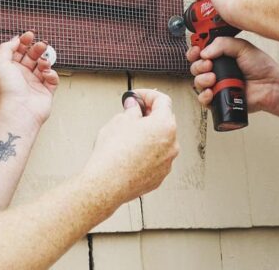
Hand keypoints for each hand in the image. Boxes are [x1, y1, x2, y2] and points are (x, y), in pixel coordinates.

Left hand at [0, 31, 59, 127]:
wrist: (19, 111)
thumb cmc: (7, 90)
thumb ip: (6, 48)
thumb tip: (15, 39)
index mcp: (10, 69)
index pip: (18, 51)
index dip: (24, 42)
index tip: (30, 35)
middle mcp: (22, 75)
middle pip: (32, 56)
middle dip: (37, 48)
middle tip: (42, 45)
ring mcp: (34, 83)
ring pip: (43, 65)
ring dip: (45, 60)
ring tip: (43, 62)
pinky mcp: (46, 91)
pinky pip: (52, 78)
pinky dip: (51, 73)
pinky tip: (46, 74)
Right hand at [82, 89, 178, 204]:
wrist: (106, 184)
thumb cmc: (113, 154)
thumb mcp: (119, 121)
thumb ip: (131, 110)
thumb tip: (134, 107)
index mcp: (165, 125)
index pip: (162, 100)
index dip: (147, 94)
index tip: (136, 96)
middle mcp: (172, 144)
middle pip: (165, 121)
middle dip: (150, 114)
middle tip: (133, 112)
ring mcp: (167, 162)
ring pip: (161, 141)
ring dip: (149, 135)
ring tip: (128, 136)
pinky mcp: (159, 176)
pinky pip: (156, 158)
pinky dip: (147, 152)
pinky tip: (130, 153)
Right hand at [187, 37, 278, 115]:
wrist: (271, 85)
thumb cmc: (261, 66)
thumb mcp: (242, 47)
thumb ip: (222, 44)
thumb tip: (204, 52)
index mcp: (221, 56)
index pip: (200, 53)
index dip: (194, 52)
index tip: (196, 51)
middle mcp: (217, 70)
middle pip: (195, 67)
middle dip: (198, 65)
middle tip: (209, 65)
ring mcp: (217, 85)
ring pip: (197, 83)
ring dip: (201, 79)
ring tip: (213, 78)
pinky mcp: (219, 99)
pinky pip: (203, 99)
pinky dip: (204, 96)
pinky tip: (210, 92)